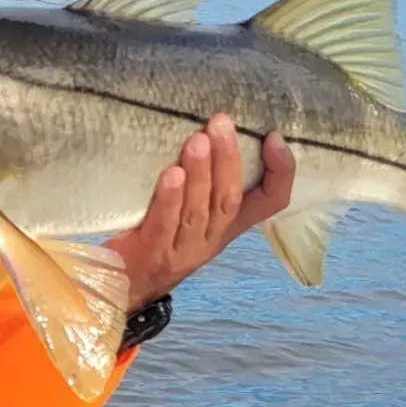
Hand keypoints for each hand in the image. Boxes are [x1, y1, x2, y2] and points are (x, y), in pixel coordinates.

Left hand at [105, 113, 295, 311]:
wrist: (125, 282)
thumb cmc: (159, 231)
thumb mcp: (190, 207)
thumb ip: (204, 177)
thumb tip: (209, 123)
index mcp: (229, 225)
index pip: (271, 202)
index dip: (281, 173)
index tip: (275, 138)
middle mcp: (212, 237)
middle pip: (229, 199)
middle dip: (228, 159)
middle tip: (222, 124)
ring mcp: (184, 249)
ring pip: (200, 210)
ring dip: (201, 173)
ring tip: (198, 140)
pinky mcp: (154, 253)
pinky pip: (166, 224)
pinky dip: (170, 198)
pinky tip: (171, 174)